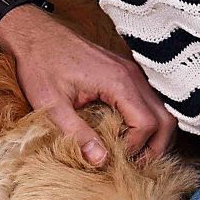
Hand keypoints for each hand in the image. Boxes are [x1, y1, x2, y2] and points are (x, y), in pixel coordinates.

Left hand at [0, 7, 174, 165]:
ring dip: (154, 135)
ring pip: (161, 109)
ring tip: (132, 154)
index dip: (136, 147)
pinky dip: (147, 121)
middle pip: (165, 118)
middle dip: (155, 147)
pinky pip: (149, 100)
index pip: (147, 123)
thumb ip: (77, 133)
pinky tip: (127, 134)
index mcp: (118, 81)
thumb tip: (101, 161)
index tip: (115, 158)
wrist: (34, 34)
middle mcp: (132, 74)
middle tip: (135, 165)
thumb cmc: (40, 64)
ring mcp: (131, 71)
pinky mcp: (125, 72)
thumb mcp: (51, 104)